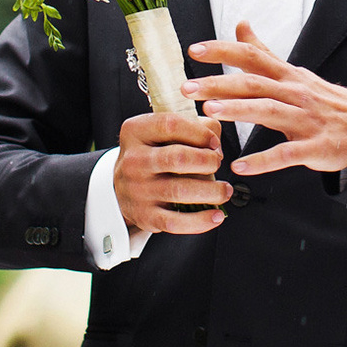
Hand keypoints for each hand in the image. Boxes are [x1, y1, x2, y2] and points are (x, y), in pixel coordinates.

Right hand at [112, 110, 231, 235]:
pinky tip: (216, 215)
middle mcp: (133, 160)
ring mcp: (137, 190)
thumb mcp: (161, 133)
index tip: (214, 142)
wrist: (123, 187)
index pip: (171, 125)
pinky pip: (175, 222)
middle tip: (217, 164)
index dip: (200, 133)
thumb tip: (216, 142)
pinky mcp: (145, 216)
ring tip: (224, 190)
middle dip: (208, 161)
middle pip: (178, 158)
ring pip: (180, 191)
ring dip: (212, 191)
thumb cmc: (152, 155)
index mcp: (136, 132)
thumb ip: (193, 127)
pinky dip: (200, 221)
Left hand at [184, 24, 346, 176]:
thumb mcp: (293, 72)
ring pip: (269, 111)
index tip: (194, 50)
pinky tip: (240, 166)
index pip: (252, 56)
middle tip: (188, 88)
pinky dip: (263, 160)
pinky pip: (286, 154)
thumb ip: (263, 52)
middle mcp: (294, 93)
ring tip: (210, 112)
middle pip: (254, 84)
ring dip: (239, 111)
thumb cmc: (322, 101)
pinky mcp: (314, 147)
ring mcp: (305, 120)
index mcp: (286, 76)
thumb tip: (240, 25)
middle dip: (219, 84)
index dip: (223, 51)